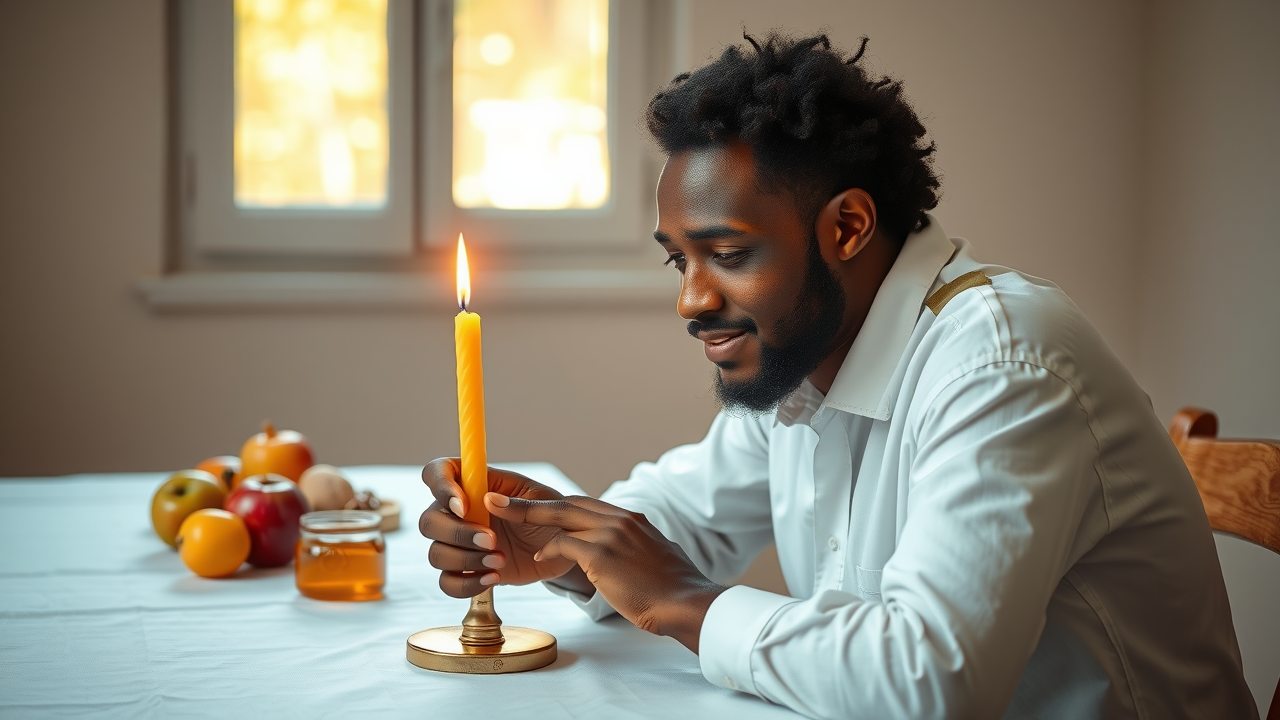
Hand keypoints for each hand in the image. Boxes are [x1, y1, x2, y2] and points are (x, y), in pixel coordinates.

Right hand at [419, 459, 580, 597]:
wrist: (560, 550)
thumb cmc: (550, 516)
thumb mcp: (545, 502)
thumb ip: (518, 502)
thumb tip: (490, 500)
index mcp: (475, 484)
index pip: (437, 472)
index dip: (441, 487)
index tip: (463, 506)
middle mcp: (459, 512)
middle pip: (428, 520)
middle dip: (457, 533)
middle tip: (492, 540)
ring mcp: (460, 543)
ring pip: (435, 554)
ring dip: (465, 560)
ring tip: (499, 561)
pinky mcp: (466, 570)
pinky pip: (447, 582)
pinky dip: (466, 584)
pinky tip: (493, 578)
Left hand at [485, 492, 725, 652]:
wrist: (685, 602)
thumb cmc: (671, 589)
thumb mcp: (653, 558)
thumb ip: (633, 549)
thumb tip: (624, 556)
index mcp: (632, 519)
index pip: (586, 505)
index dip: (557, 505)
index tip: (534, 504)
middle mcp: (620, 519)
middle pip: (567, 504)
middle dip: (530, 502)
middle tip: (498, 500)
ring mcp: (611, 534)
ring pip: (560, 517)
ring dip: (527, 518)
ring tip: (499, 518)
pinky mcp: (602, 553)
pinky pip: (564, 545)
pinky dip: (548, 550)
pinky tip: (538, 559)